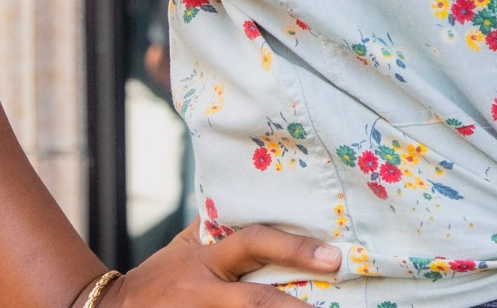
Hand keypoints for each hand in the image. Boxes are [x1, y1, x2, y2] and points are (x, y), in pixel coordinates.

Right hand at [102, 223, 340, 307]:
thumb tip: (265, 199)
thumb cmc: (162, 276)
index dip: (295, 249)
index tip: (333, 257)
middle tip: (334, 304)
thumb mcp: (185, 248)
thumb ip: (219, 229)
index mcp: (206, 261)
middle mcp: (203, 292)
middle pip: (256, 302)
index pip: (253, 244)